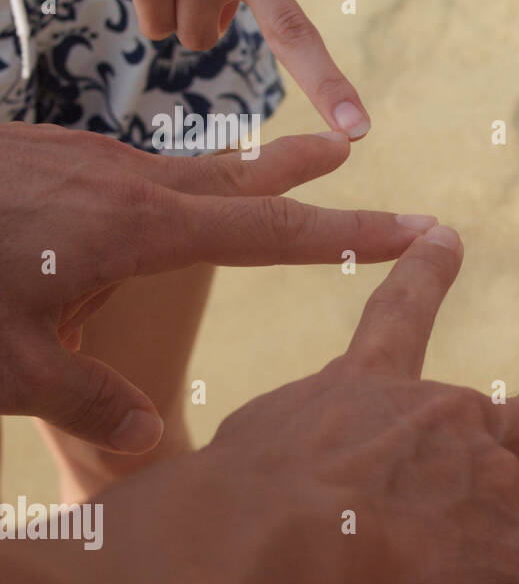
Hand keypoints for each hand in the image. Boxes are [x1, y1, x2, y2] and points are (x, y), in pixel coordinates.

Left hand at [0, 123, 432, 448]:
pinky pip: (128, 171)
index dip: (350, 233)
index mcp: (136, 231)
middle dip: (303, 167)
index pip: (272, 231)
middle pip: (241, 174)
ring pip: (183, 169)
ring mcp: (81, 161)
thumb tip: (141, 437)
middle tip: (353, 147)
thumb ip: (86, 400)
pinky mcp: (43, 157)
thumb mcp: (9, 368)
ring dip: (236, 173)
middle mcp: (124, 184)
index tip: (414, 228)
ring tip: (269, 168)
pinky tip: (142, 206)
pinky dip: (166, 186)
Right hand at [210, 228, 518, 583]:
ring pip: (478, 577)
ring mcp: (492, 491)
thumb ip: (319, 474)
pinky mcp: (514, 564)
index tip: (446, 233)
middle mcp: (449, 426)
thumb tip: (353, 539)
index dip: (424, 275)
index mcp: (368, 391)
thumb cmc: (231, 516)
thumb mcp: (262, 471)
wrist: (261, 554)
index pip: (399, 316)